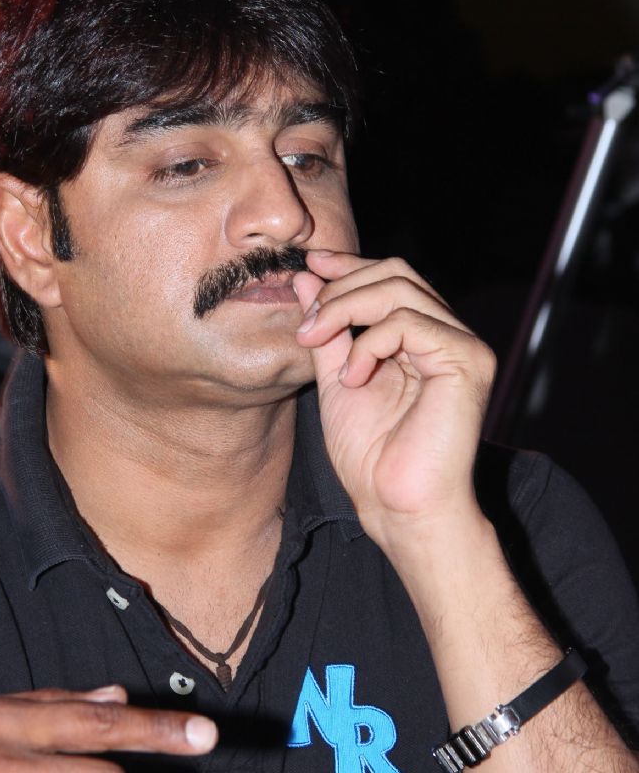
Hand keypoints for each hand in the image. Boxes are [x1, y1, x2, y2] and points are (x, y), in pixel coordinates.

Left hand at [293, 252, 495, 547]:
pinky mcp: (467, 360)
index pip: (390, 277)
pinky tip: (354, 379)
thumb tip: (306, 278)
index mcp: (423, 337)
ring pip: (400, 289)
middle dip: (341, 287)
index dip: (348, 265)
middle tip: (306, 321)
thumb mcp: (336, 379)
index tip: (307, 264)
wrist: (397, 508)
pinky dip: (368, 344)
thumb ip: (327, 331)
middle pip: (396, 272)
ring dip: (345, 310)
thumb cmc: (372, 457)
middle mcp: (449, 334)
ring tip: (318, 344)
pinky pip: (408, 322)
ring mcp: (463, 345)